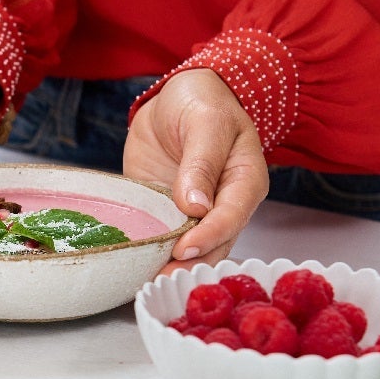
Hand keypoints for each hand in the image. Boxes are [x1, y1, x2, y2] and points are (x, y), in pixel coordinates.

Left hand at [124, 68, 268, 273]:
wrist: (176, 97)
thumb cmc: (201, 101)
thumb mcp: (205, 121)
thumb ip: (202, 161)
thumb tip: (196, 205)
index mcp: (244, 181)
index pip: (232, 216)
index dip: (210, 235)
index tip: (184, 248)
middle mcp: (224, 205)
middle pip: (214, 244)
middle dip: (190, 263)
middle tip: (162, 278)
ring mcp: (195, 214)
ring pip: (190, 250)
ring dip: (170, 267)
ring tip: (147, 281)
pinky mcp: (167, 215)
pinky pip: (161, 239)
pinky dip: (150, 254)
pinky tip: (134, 268)